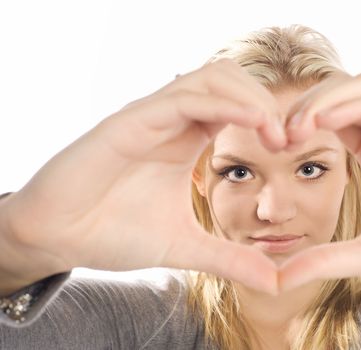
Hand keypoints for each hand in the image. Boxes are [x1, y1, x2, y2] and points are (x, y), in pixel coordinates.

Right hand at [2, 59, 284, 294]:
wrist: (58, 237)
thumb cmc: (113, 233)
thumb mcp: (184, 247)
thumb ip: (229, 258)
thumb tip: (275, 281)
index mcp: (187, 139)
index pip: (238, 106)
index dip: (271, 120)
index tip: (295, 147)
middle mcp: (172, 121)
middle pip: (231, 81)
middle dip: (267, 103)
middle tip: (289, 138)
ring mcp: (151, 116)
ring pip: (212, 78)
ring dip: (251, 98)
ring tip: (275, 132)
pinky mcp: (129, 121)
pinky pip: (183, 97)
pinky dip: (222, 103)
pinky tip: (250, 124)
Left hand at [279, 72, 360, 290]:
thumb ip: (327, 260)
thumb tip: (277, 279)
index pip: (329, 120)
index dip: (297, 126)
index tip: (270, 147)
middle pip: (340, 95)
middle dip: (303, 107)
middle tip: (277, 135)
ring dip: (325, 100)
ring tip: (298, 127)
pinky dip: (358, 105)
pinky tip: (328, 122)